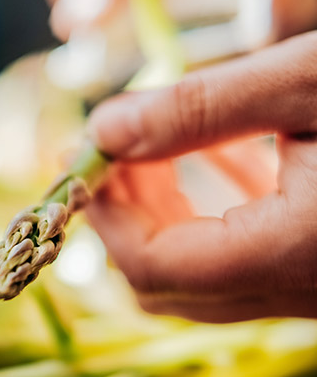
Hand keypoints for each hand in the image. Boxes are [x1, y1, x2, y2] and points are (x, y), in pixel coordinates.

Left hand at [84, 31, 316, 321]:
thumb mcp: (305, 84)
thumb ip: (197, 110)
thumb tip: (101, 129)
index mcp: (285, 255)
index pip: (150, 264)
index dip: (104, 214)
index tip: (82, 159)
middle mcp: (294, 292)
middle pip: (165, 282)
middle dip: (126, 215)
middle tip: (113, 151)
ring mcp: (307, 292)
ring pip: (199, 277)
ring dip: (165, 214)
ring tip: (157, 146)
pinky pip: (241, 263)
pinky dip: (211, 217)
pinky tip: (220, 155)